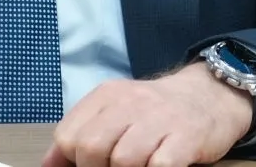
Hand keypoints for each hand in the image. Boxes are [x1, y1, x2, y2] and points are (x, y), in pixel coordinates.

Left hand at [43, 64, 253, 166]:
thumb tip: (46, 166)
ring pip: (123, 160)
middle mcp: (129, 103)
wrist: (209, 95)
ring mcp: (158, 120)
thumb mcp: (114, 112)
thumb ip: (79, 135)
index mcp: (106, 97)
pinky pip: (159, 166)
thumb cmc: (155, 112)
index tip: (89, 165)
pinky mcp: (185, 138)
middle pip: (90, 148)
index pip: (68, 136)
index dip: (73, 161)